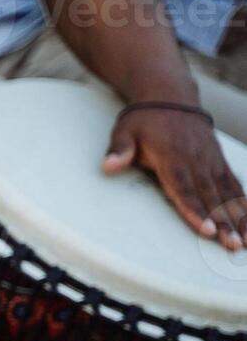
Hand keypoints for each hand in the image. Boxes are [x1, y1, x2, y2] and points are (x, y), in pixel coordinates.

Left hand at [104, 105, 246, 249]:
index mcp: (172, 156)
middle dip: (223, 222)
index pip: (184, 188)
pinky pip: (235, 184)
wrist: (170, 96)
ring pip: (227, 193)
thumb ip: (119, 149)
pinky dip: (244, 203)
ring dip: (238, 217)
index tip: (206, 229)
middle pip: (210, 195)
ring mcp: (211, 160)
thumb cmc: (143, 119)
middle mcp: (196, 160)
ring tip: (245, 241)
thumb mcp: (124, 130)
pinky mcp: (219, 160)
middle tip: (232, 244)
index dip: (195, 209)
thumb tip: (108, 165)